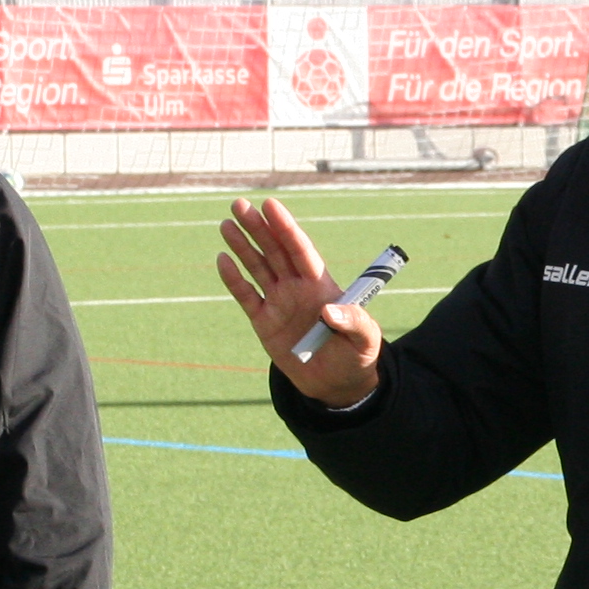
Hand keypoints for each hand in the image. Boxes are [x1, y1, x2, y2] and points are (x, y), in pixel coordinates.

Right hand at [218, 197, 382, 405]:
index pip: (301, 250)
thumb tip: (329, 310)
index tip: (271, 205)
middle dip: (258, 228)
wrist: (337, 384)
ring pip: (257, 267)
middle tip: (239, 204)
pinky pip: (246, 296)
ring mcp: (279, 303)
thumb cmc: (357, 357)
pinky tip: (223, 259)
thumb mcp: (365, 340)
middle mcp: (298, 288)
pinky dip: (234, 279)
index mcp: (322, 286)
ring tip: (226, 223)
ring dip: (242, 246)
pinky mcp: (264, 322)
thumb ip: (353, 321)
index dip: (286, 228)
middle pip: (275, 251)